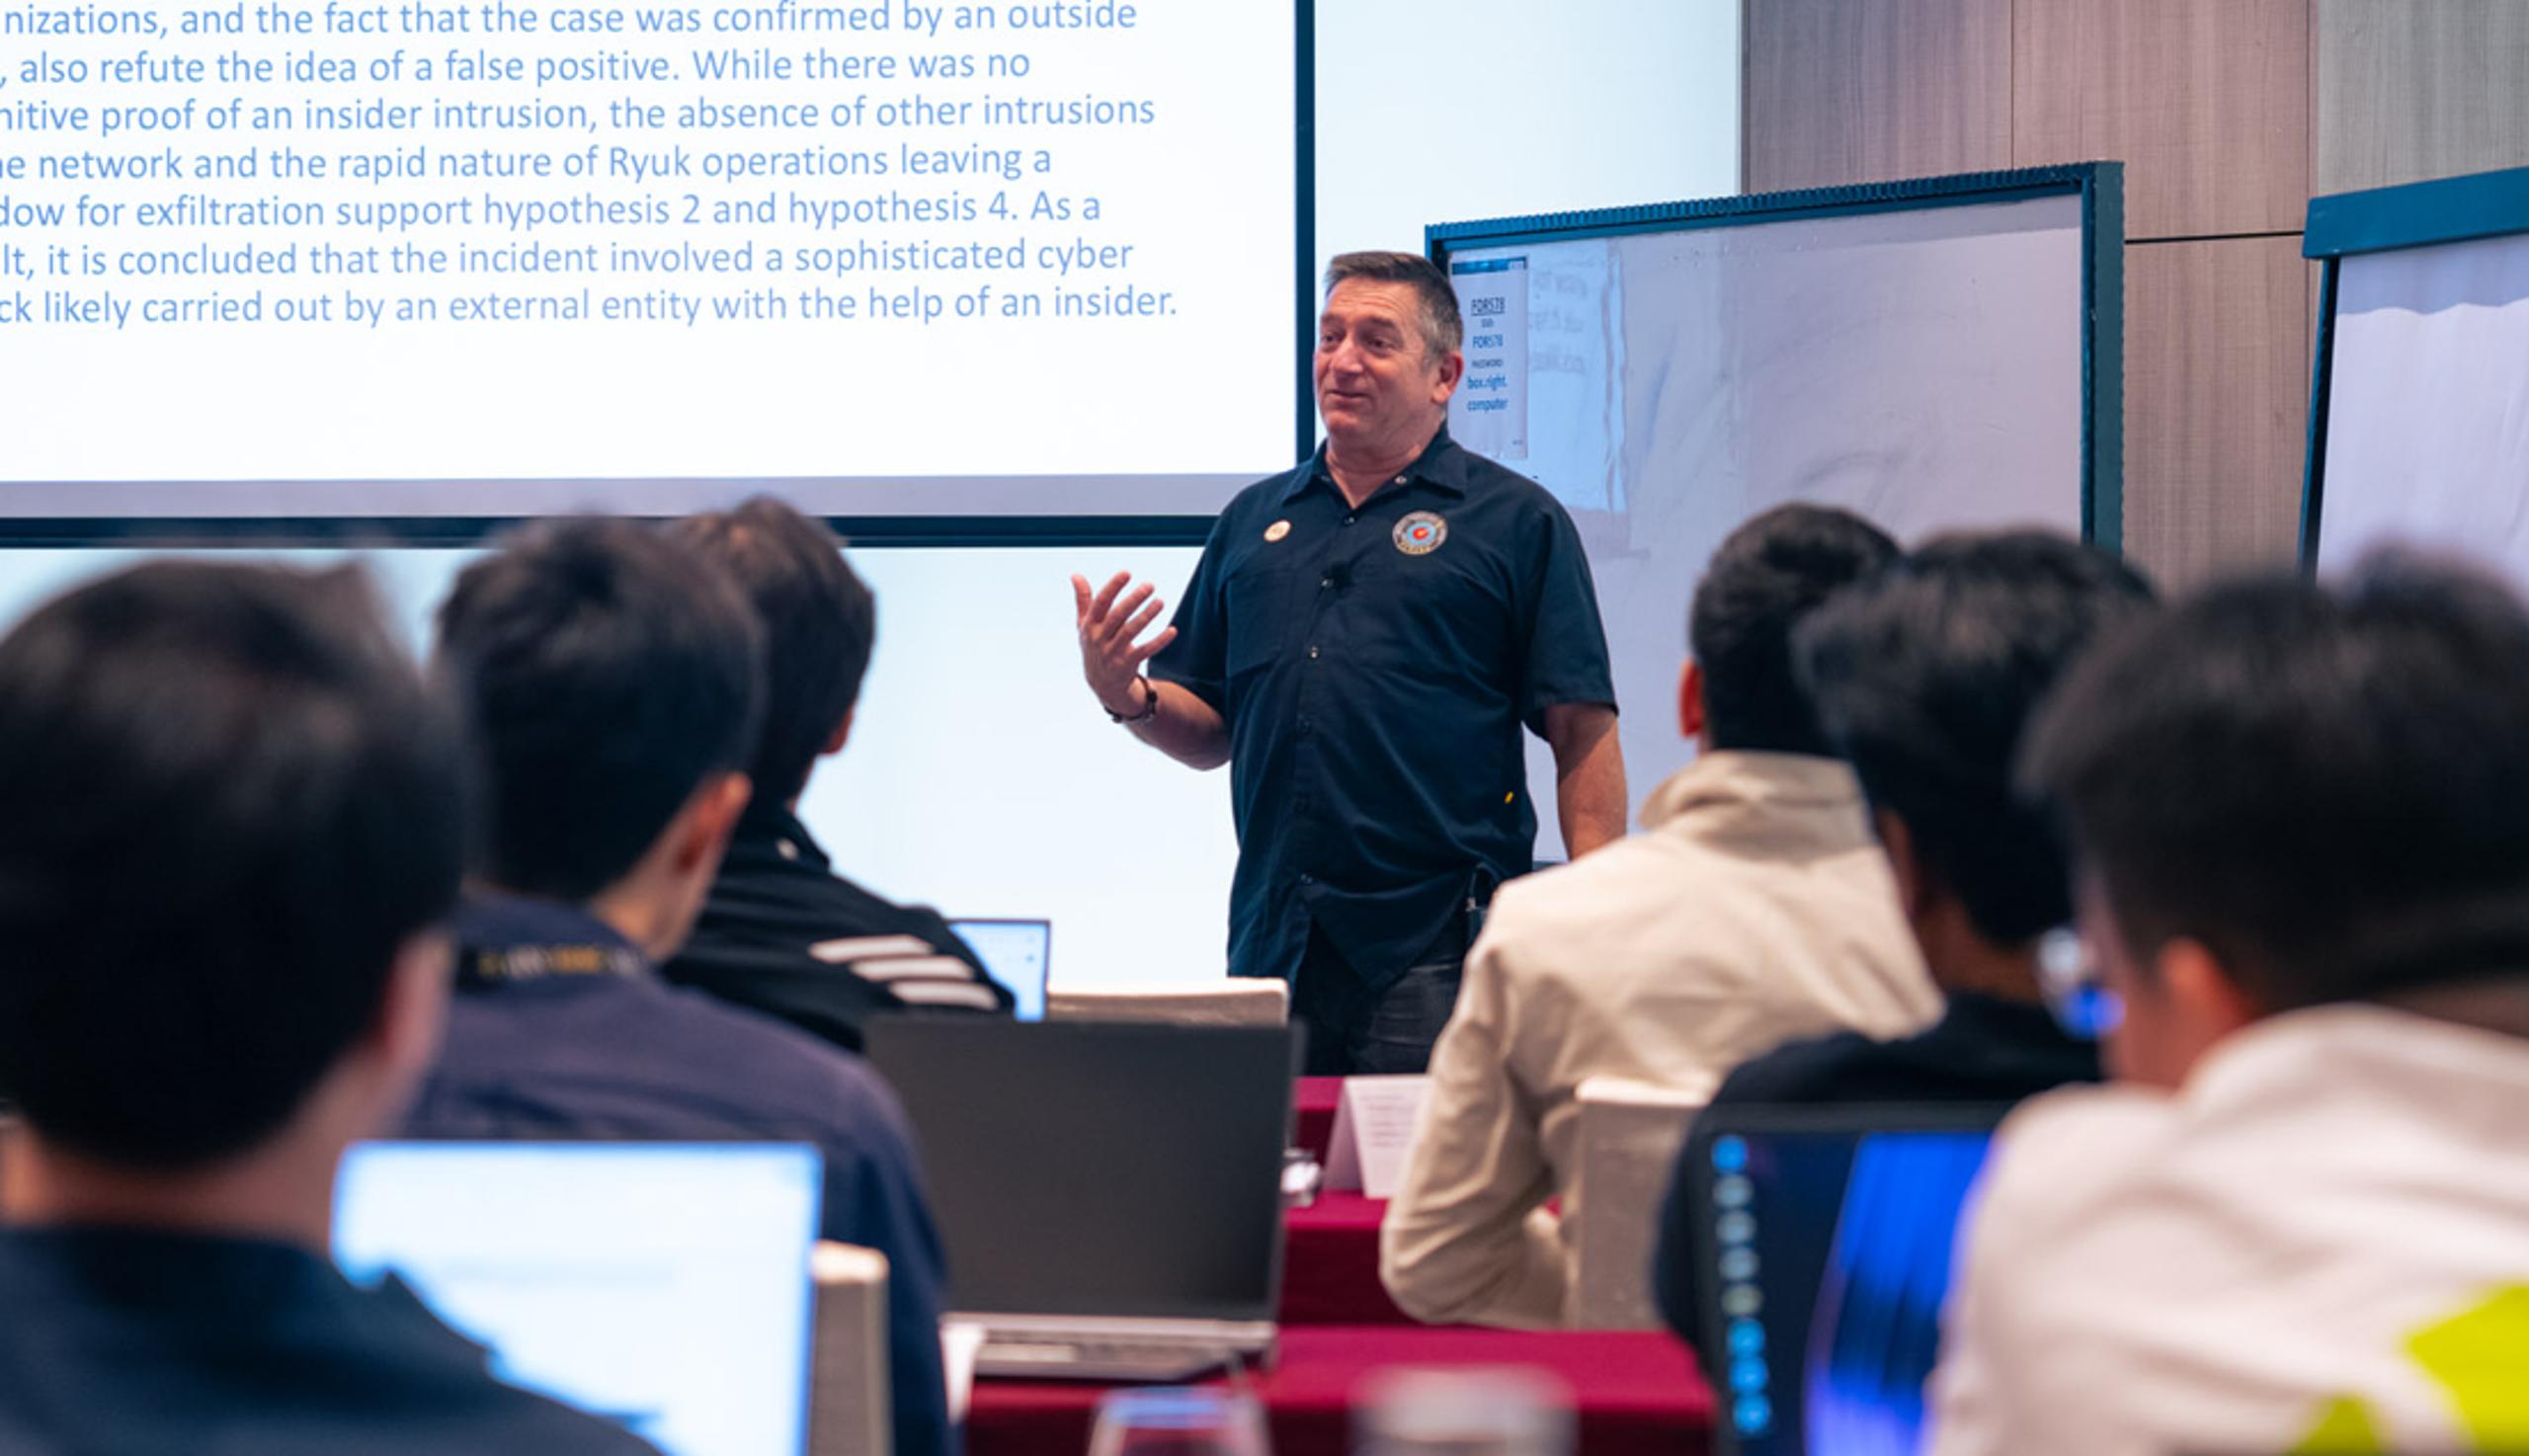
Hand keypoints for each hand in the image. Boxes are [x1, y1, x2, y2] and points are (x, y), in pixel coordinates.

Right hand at [1072, 571, 1177, 715]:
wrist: (1101, 683)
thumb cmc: (1095, 645)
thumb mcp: (1085, 625)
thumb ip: (1083, 600)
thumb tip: (1076, 575)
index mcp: (1089, 626)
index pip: (1100, 603)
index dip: (1113, 587)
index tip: (1126, 573)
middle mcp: (1099, 639)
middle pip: (1117, 616)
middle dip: (1133, 599)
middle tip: (1150, 585)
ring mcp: (1113, 653)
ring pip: (1131, 632)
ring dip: (1147, 616)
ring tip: (1160, 602)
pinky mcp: (1128, 664)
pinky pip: (1146, 650)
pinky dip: (1160, 641)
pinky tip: (1172, 630)